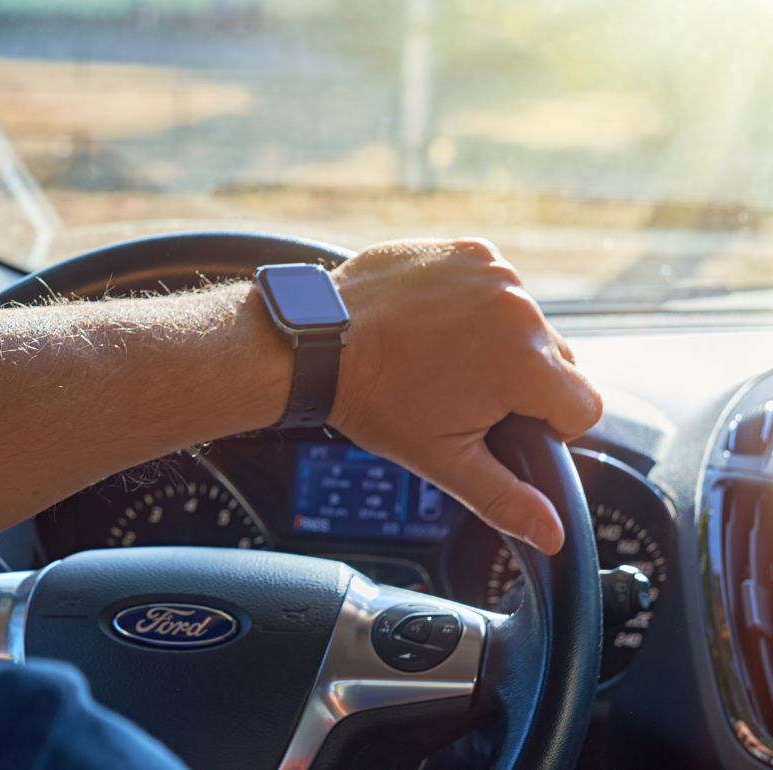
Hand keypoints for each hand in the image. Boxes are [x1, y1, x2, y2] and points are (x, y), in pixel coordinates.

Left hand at [327, 239, 601, 554]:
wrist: (317, 341)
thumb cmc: (373, 398)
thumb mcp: (443, 461)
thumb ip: (506, 499)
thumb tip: (553, 535)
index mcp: (525, 366)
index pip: (584, 407)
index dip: (547, 427)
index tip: (502, 423)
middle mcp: (520, 310)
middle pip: (558, 364)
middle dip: (523, 384)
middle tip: (463, 393)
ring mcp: (494, 273)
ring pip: (528, 323)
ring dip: (500, 342)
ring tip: (443, 357)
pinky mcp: (469, 250)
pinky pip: (497, 285)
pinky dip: (477, 305)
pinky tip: (435, 324)